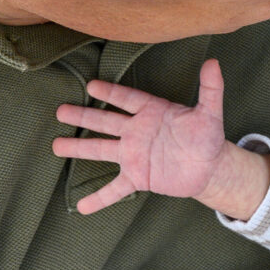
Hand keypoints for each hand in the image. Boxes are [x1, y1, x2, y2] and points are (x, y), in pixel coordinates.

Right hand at [52, 58, 230, 213]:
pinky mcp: (138, 177)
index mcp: (152, 112)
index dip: (111, 93)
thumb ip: (211, 89)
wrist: (209, 167)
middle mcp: (137, 131)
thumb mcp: (211, 113)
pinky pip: (115, 188)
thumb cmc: (208, 137)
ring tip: (56, 146)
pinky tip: (82, 206)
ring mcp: (134, 155)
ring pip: (101, 150)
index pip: (127, 99)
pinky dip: (99, 198)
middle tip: (60, 111)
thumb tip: (214, 62)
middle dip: (83, 116)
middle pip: (105, 121)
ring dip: (79, 148)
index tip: (92, 86)